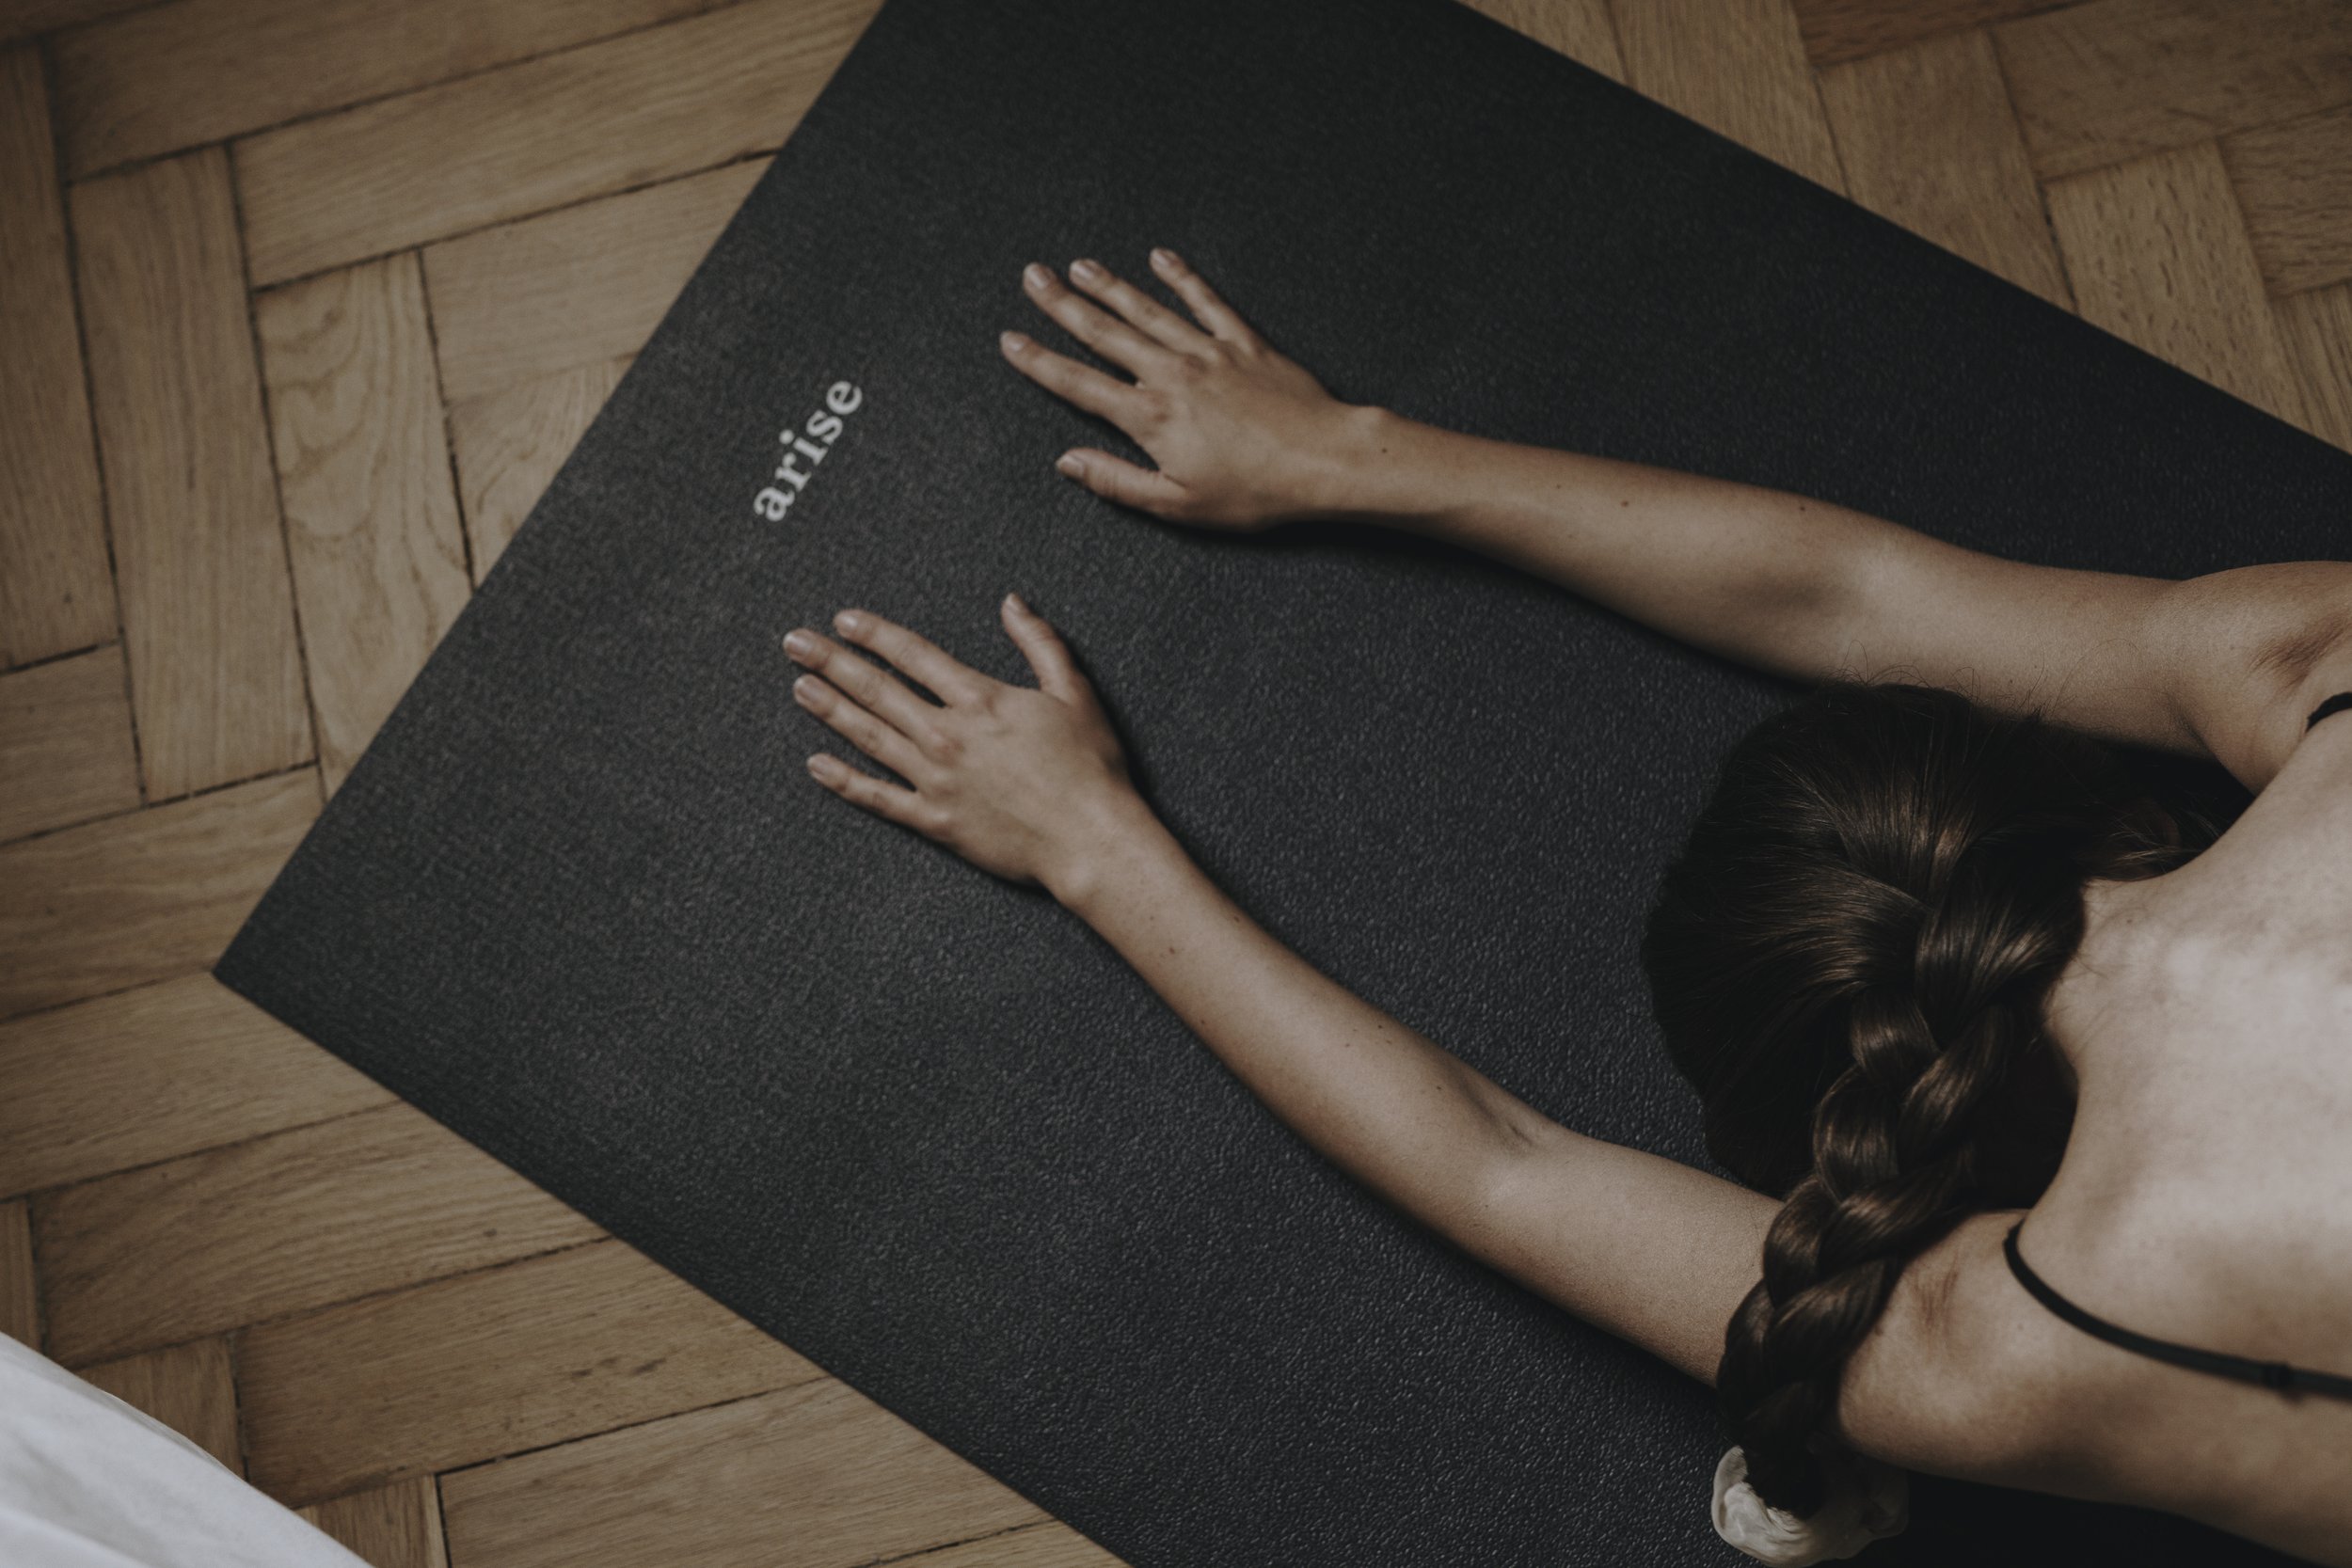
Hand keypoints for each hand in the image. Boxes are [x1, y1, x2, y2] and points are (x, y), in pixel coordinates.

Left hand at [783, 594, 1142, 892]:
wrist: (1090, 838)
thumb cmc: (1090, 767)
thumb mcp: (1074, 691)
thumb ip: (1040, 642)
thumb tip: (1012, 602)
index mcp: (980, 700)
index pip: (914, 655)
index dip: (875, 634)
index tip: (844, 620)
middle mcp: (948, 735)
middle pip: (878, 690)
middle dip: (833, 661)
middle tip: (795, 642)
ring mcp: (936, 780)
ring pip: (870, 737)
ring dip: (830, 710)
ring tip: (800, 688)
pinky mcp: (935, 821)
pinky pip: (879, 799)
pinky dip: (845, 782)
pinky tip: (816, 766)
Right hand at [1002, 248, 1366, 530]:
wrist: (1323, 460)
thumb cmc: (1255, 492)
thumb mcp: (1177, 504)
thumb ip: (1117, 481)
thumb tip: (1068, 462)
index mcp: (1150, 418)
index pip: (1080, 385)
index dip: (1040, 363)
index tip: (1011, 341)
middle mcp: (1171, 375)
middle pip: (1105, 333)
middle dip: (1064, 305)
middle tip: (1032, 277)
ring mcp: (1208, 352)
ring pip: (1147, 310)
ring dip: (1110, 286)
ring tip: (1078, 265)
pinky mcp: (1244, 343)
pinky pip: (1206, 301)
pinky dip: (1181, 277)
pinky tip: (1161, 258)